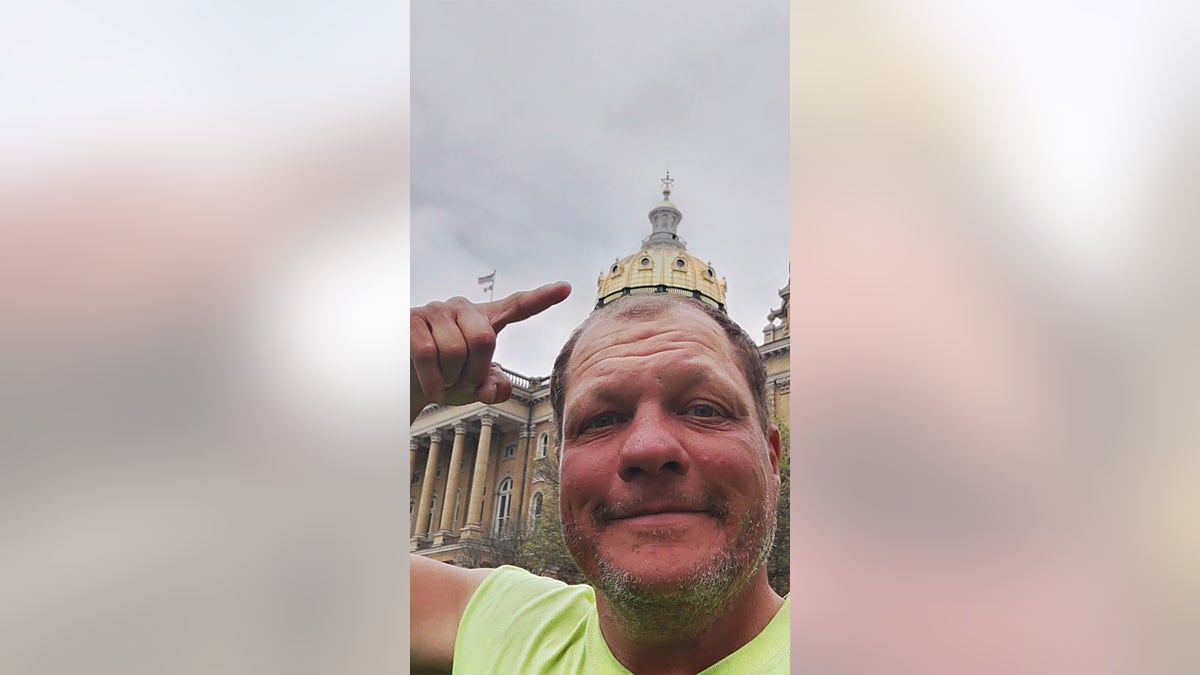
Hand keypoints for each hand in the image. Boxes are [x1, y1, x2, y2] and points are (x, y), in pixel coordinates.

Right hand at [410, 281, 570, 418]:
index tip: (566, 288)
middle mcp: (462, 308)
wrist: (405, 381)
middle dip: (474, 371)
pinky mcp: (411, 320)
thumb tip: (495, 391)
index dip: (542, 298)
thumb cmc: (445, 378)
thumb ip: (494, 387)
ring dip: (450, 378)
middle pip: (485, 339)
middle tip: (463, 382)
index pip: (518, 306)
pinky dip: (433, 380)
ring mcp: (436, 310)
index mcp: (485, 320)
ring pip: (454, 350)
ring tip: (444, 382)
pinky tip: (432, 387)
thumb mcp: (474, 387)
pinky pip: (429, 353)